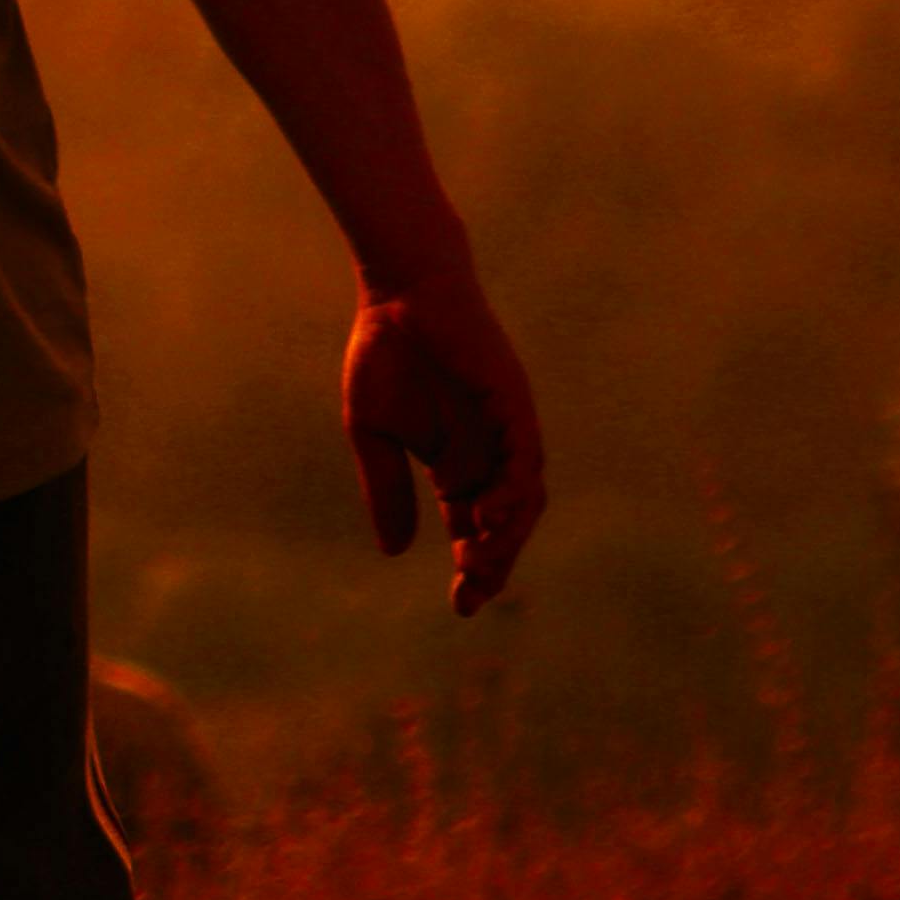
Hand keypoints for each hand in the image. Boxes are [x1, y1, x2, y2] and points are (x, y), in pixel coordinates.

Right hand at [343, 287, 546, 616]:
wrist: (401, 292)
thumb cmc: (386, 353)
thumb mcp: (373, 433)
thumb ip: (388, 489)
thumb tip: (396, 553)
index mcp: (457, 465)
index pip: (473, 530)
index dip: (474, 570)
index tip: (460, 607)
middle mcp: (490, 454)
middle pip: (505, 524)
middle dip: (494, 564)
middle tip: (472, 594)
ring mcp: (507, 431)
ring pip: (524, 499)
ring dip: (508, 535)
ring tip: (482, 564)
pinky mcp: (515, 405)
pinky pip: (526, 459)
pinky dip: (514, 491)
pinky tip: (492, 516)